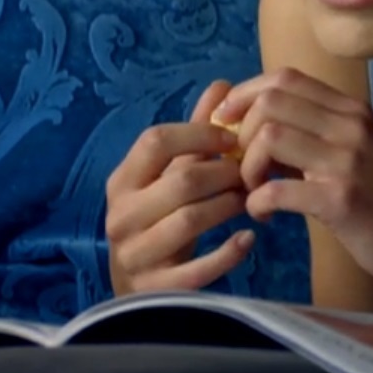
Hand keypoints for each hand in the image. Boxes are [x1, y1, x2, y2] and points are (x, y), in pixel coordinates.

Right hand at [105, 79, 253, 294]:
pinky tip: (249, 239)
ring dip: (230, 206)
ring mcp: (134, 254)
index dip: (201, 134)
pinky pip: (196, 269)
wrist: (141, 283)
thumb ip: (196, 133)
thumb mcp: (173, 173)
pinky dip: (228, 252)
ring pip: (189, 220)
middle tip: (252, 173)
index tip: (235, 139)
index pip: (156, 140)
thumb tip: (222, 84)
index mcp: (123, 180)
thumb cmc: (163, 216)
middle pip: (182, 180)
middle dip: (225, 173)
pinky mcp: (154, 288)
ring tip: (251, 200)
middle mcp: (120, 215)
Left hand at [216, 66, 372, 298]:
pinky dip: (257, 203)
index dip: (245, 95)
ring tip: (253, 191)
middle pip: (270, 102)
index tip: (229, 126)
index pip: (286, 77)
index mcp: (353, 111)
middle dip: (240, 135)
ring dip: (245, 168)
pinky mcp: (342, 199)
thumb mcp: (360, 152)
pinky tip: (266, 216)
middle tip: (243, 168)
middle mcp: (352, 125)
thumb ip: (319, 133)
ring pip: (269, 137)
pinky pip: (276, 189)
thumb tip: (260, 126)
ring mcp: (348, 160)